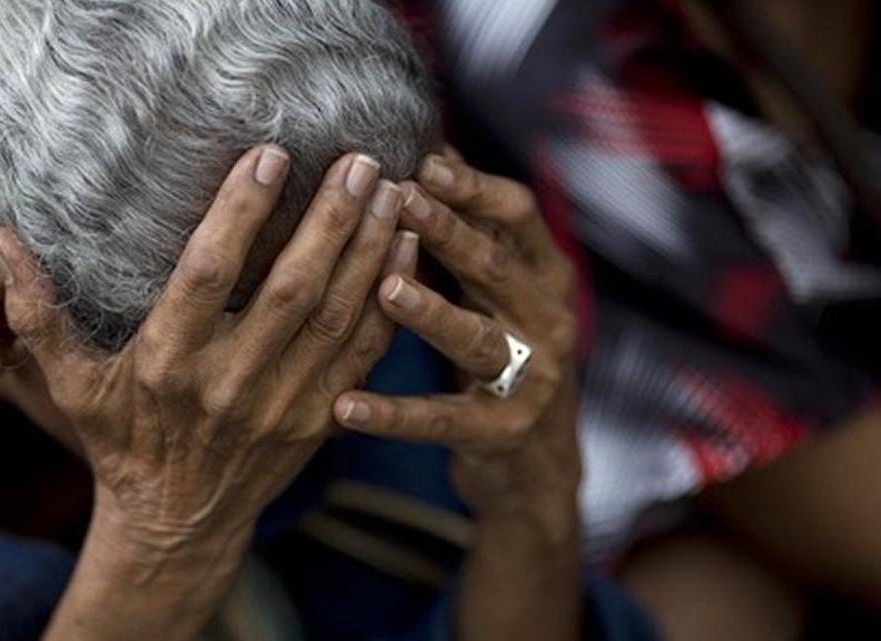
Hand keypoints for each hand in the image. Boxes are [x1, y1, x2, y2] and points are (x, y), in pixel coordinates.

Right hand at [0, 147, 416, 639]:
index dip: (241, 212)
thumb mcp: (71, 384)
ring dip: (368, 249)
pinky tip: (405, 247)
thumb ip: (38, 313)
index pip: (209, 275)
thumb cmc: (122, 442)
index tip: (270, 155)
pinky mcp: (318, 418)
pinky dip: (389, 300)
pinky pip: (365, 353)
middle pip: (291, 289)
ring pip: (338, 316)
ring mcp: (283, 404)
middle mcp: (231, 383)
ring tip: (390, 187)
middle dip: (330, 219)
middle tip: (358, 159)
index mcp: (168, 364)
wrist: (178, 522)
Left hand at [333, 153, 580, 519]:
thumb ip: (464, 232)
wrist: (537, 462)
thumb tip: (424, 151)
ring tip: (385, 289)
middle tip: (397, 200)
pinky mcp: (503, 432)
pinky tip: (344, 406)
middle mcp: (547, 319)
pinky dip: (393, 414)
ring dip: (432, 311)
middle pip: (496, 267)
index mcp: (542, 273)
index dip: (473, 186)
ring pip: (477, 338)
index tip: (425, 161)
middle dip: (447, 231)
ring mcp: (532, 378)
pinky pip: (442, 420)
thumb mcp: (489, 288)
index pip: (517, 215)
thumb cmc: (497, 350)